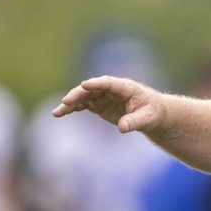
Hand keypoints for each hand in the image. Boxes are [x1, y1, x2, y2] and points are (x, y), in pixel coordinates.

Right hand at [51, 75, 165, 134]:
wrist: (153, 114)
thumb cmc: (153, 113)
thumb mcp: (148, 118)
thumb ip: (135, 121)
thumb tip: (122, 128)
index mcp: (125, 87)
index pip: (108, 83)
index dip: (96, 83)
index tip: (85, 85)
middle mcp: (111, 89)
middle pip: (91, 89)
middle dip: (78, 94)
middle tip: (66, 102)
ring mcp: (103, 96)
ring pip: (84, 97)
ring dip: (70, 103)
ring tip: (57, 112)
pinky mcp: (98, 105)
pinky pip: (83, 105)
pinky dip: (72, 108)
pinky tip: (60, 113)